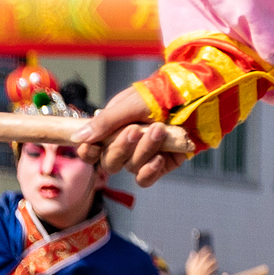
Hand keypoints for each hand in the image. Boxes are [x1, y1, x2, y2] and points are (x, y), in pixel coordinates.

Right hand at [74, 87, 188, 185]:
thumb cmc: (160, 95)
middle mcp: (127, 144)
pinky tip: (159, 158)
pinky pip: (146, 179)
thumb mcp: (129, 104)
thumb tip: (77, 138)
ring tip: (158, 130)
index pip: (92, 150)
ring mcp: (144, 155)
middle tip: (135, 130)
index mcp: (113, 128)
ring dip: (143, 150)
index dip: (88, 153)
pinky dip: (149, 171)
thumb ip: (104, 123)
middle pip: (110, 163)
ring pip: (130, 167)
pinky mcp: (162, 164)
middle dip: (121, 148)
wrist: (195, 97)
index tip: (91, 148)